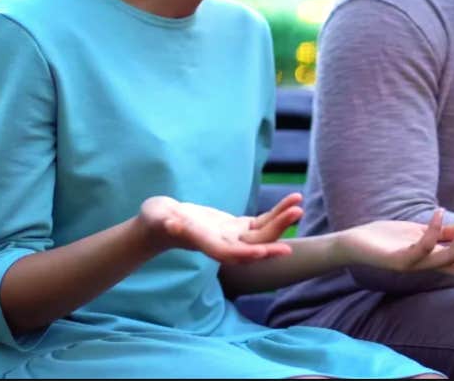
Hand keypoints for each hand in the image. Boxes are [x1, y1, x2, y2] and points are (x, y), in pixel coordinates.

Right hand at [138, 193, 303, 264]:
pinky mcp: (236, 227)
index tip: (270, 250)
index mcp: (207, 244)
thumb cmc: (155, 221)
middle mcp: (224, 244)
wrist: (160, 224)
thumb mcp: (159, 219)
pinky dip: (276, 213)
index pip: (232, 253)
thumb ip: (167, 223)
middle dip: (276, 230)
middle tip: (297, 212)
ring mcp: (232, 236)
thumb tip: (172, 224)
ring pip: (262, 232)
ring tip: (298, 203)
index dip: (251, 252)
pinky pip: (261, 222)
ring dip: (281, 220)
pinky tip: (292, 200)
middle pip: (255, 242)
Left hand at [333, 208, 453, 276]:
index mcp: (436, 261)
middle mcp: (429, 267)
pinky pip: (423, 247)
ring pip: (450, 259)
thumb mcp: (420, 233)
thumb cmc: (388, 238)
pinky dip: (434, 229)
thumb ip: (442, 234)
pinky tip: (439, 211)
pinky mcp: (399, 261)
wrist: (354, 244)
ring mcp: (415, 266)